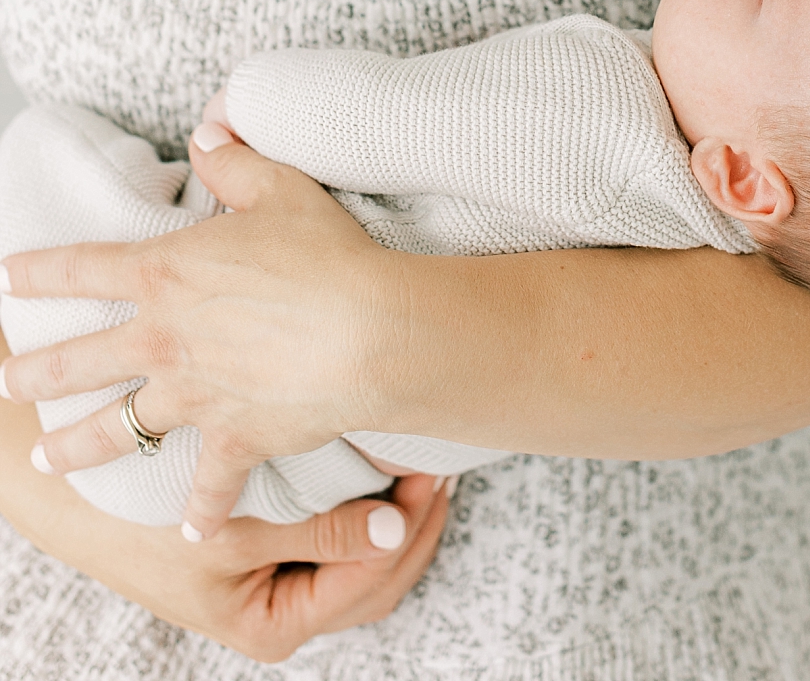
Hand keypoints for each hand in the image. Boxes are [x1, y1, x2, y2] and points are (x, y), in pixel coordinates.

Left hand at [0, 129, 408, 539]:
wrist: (369, 332)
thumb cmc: (327, 253)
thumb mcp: (280, 187)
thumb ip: (234, 159)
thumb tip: (207, 130)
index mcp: (165, 273)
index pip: (83, 269)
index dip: (39, 271)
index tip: (6, 277)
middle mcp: (164, 340)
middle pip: (79, 361)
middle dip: (34, 372)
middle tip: (5, 383)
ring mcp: (193, 397)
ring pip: (117, 431)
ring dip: (75, 447)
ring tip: (45, 458)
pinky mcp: (234, 440)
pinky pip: (210, 486)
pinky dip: (203, 512)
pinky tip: (193, 535)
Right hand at [146, 470, 449, 659]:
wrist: (87, 498)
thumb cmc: (151, 520)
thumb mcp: (237, 530)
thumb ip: (319, 531)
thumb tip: (396, 526)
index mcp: (275, 624)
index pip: (369, 581)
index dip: (407, 529)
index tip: (431, 474)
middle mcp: (286, 614)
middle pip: (379, 581)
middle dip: (417, 526)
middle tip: (443, 466)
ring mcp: (284, 587)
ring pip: (368, 566)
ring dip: (402, 519)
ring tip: (427, 465)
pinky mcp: (279, 556)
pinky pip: (344, 544)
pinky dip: (373, 513)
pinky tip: (388, 471)